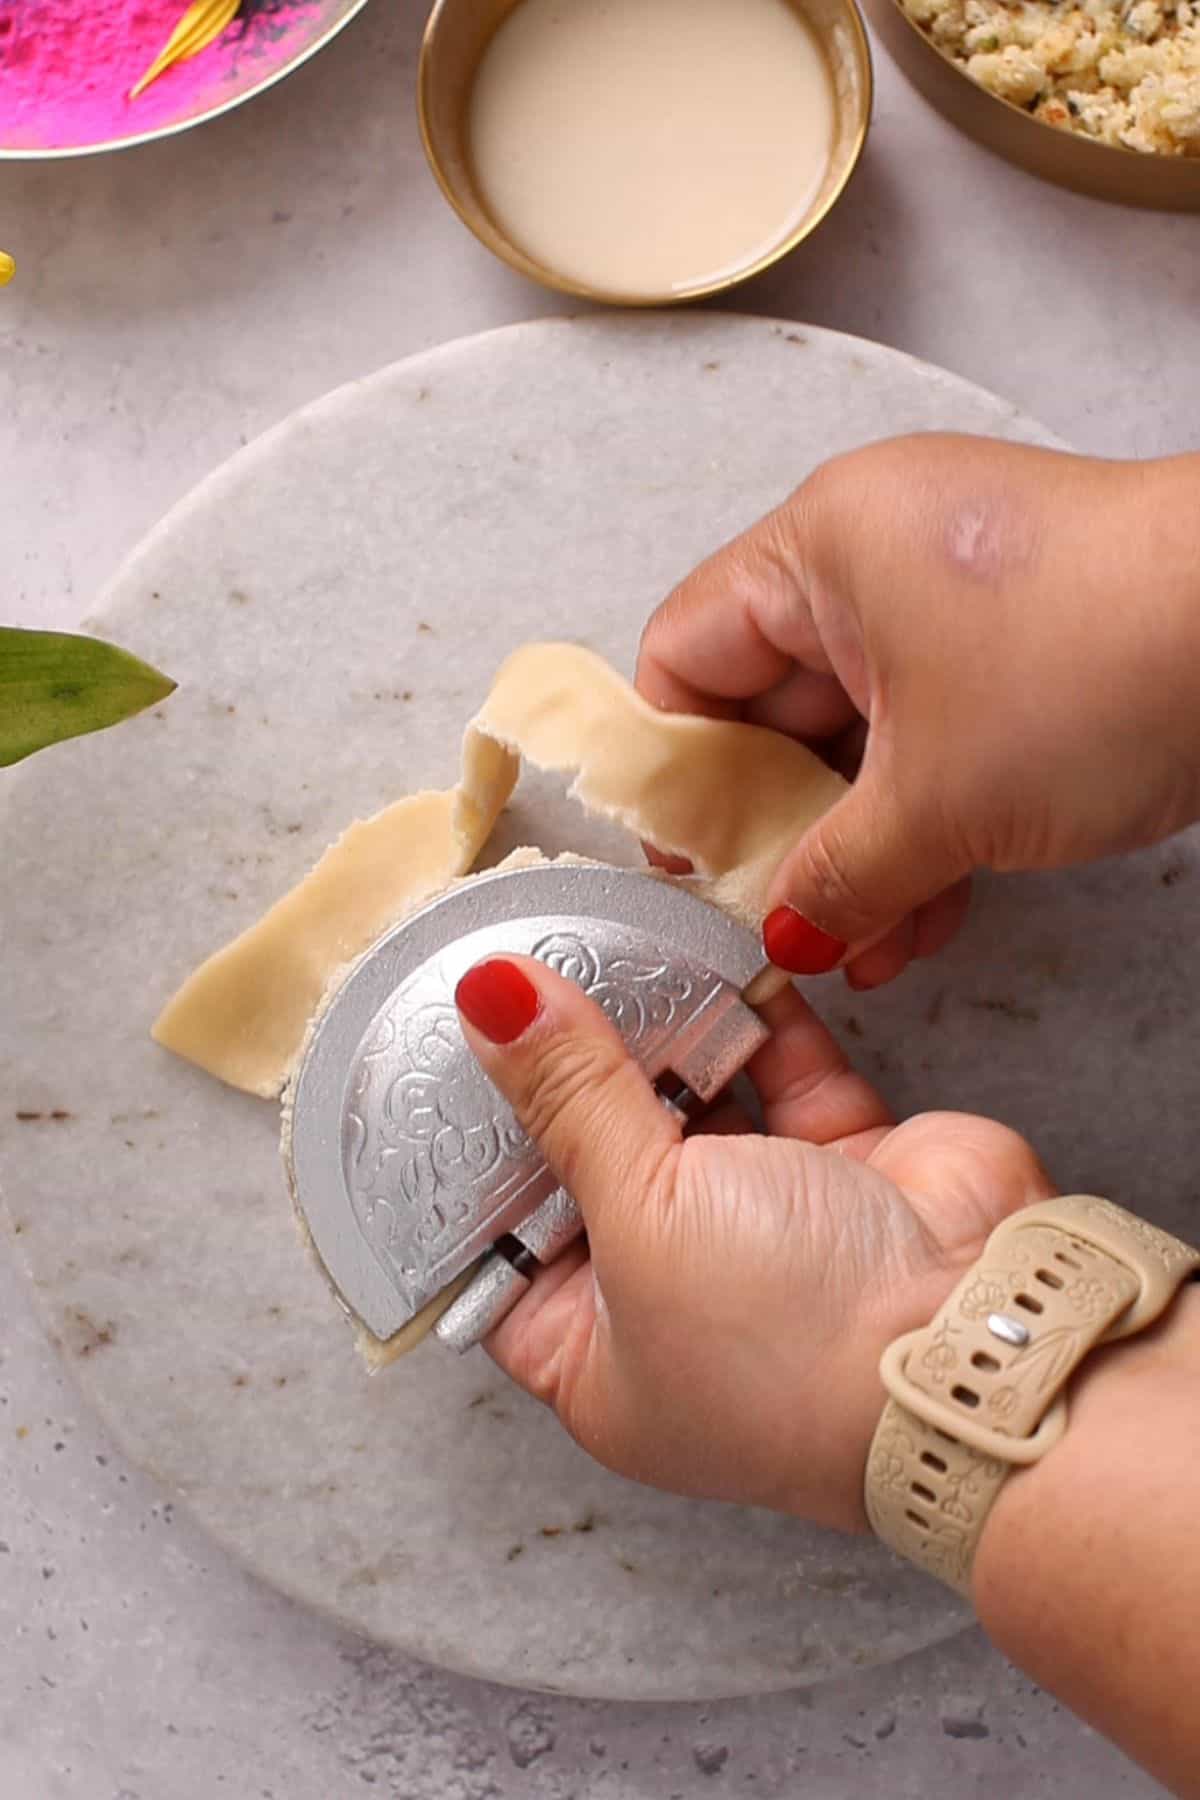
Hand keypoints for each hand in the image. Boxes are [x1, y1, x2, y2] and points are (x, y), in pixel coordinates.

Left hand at [455, 954, 1053, 1530]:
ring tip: (602, 952)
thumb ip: (568, 1096)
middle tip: (514, 986)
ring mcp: (766, 1230)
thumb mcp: (640, 1214)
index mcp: (602, 1358)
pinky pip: (778, 1074)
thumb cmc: (788, 1341)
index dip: (465, 1172)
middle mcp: (680, 1298)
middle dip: (563, 1081)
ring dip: (656, 1037)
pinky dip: (751, 1019)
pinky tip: (709, 956)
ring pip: (687, 1109)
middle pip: (592, 1168)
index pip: (501, 1259)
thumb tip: (488, 1000)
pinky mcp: (842, 1168)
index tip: (433, 1075)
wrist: (977, 1334)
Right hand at [637, 438, 1199, 987]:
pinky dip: (923, 820)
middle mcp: (873, 555)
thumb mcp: (939, 800)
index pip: (686, 653)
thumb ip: (838, 876)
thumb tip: (786, 930)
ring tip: (856, 943)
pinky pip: (932, 737)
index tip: (691, 862)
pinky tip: (922, 916)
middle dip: (779, 829)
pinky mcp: (1018, 644)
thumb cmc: (1105, 661)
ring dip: (856, 846)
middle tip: (773, 918)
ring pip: (860, 736)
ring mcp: (952, 598)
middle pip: (771, 703)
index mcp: (819, 546)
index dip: (676, 767)